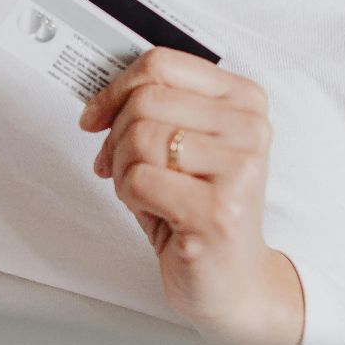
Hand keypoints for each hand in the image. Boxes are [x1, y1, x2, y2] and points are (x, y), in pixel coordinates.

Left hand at [78, 47, 304, 344]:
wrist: (234, 281)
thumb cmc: (201, 210)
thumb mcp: (184, 146)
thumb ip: (155, 108)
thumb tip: (99, 94)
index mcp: (243, 100)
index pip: (163, 63)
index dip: (115, 88)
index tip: (95, 114)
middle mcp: (249, 129)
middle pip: (146, 100)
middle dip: (115, 136)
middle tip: (119, 165)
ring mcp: (239, 169)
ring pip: (140, 137)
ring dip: (122, 169)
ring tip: (142, 191)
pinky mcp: (219, 210)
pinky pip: (140, 180)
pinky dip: (130, 195)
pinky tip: (153, 211)